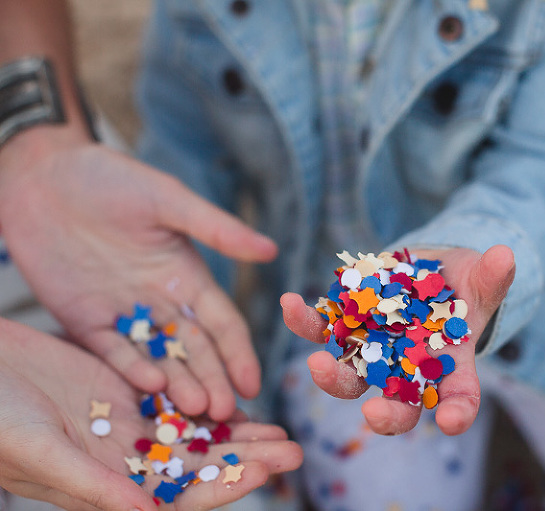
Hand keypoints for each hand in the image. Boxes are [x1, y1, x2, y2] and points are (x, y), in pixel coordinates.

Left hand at [0, 136, 276, 420]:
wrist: (43, 177)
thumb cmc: (112, 179)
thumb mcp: (169, 200)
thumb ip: (217, 229)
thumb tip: (271, 249)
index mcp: (188, 276)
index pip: (222, 323)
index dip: (238, 354)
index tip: (252, 384)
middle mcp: (162, 302)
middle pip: (194, 350)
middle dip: (212, 381)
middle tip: (225, 413)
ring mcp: (125, 314)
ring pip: (158, 358)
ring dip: (177, 384)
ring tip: (194, 410)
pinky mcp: (86, 321)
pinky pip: (111, 351)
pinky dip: (130, 369)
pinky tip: (150, 384)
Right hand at [0, 318, 301, 510]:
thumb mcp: (41, 450)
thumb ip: (93, 484)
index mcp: (104, 487)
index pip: (176, 497)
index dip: (222, 487)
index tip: (263, 473)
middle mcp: (122, 461)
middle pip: (197, 465)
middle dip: (246, 459)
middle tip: (294, 451)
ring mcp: (126, 424)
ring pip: (194, 433)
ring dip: (237, 432)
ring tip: (280, 429)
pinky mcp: (126, 389)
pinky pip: (176, 398)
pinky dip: (208, 398)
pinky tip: (240, 397)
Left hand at [281, 244, 514, 435]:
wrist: (426, 272)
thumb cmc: (461, 286)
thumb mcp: (479, 282)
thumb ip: (490, 277)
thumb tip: (506, 255)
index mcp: (447, 368)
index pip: (458, 398)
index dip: (457, 412)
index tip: (453, 422)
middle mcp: (405, 370)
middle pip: (395, 404)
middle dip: (386, 414)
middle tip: (374, 413)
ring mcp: (370, 352)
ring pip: (349, 376)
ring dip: (332, 376)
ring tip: (316, 366)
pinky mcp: (344, 326)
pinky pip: (320, 329)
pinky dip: (304, 320)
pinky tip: (291, 303)